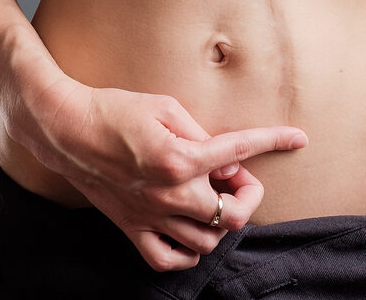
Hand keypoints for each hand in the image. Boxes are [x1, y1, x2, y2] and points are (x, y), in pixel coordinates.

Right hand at [17, 77, 307, 271]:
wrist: (68, 128)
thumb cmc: (115, 109)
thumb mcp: (165, 106)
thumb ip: (201, 133)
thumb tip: (227, 161)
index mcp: (180, 158)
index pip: (240, 152)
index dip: (274, 141)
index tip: (298, 138)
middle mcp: (169, 193)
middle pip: (230, 213)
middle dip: (248, 194)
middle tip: (239, 177)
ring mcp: (150, 216)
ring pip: (206, 241)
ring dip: (221, 221)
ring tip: (215, 198)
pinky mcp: (131, 227)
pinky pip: (168, 258)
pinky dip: (189, 251)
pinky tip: (191, 231)